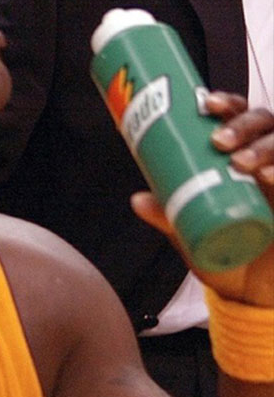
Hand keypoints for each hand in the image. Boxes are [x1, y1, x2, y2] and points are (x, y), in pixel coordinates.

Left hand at [131, 91, 273, 306]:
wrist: (253, 293)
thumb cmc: (223, 253)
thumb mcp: (189, 234)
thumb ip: (167, 216)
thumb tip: (138, 199)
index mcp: (238, 157)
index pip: (237, 117)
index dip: (225, 103)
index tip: (205, 104)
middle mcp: (266, 161)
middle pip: (264, 121)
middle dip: (242, 124)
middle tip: (219, 141)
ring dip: (266, 146)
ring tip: (243, 163)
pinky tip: (271, 176)